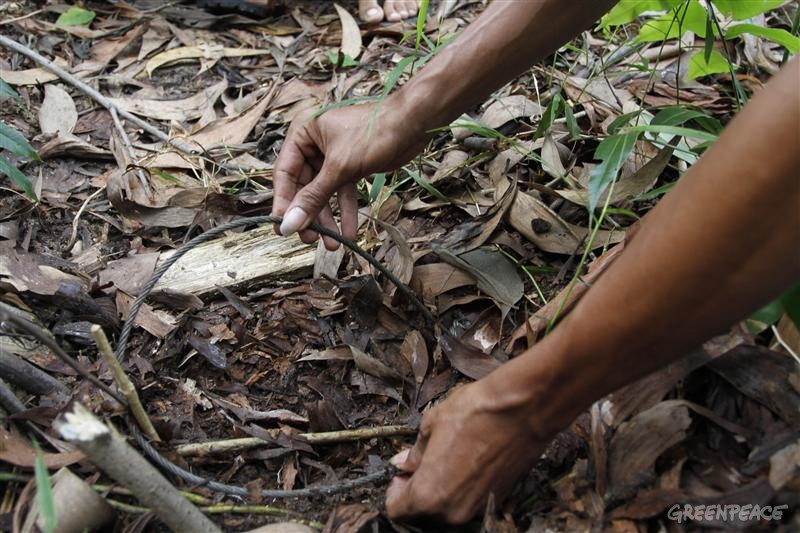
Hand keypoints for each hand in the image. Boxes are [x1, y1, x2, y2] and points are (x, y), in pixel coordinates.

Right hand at [272, 102, 425, 249]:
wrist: (413, 123)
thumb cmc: (373, 133)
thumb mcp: (339, 168)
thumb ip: (313, 197)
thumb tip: (289, 225)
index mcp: (303, 133)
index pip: (284, 173)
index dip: (284, 202)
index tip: (283, 229)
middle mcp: (314, 143)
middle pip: (304, 186)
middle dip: (309, 214)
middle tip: (309, 239)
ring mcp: (333, 155)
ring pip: (324, 192)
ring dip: (328, 218)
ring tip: (332, 244)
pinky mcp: (351, 165)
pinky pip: (342, 192)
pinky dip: (346, 211)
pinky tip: (349, 232)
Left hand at [384, 378, 549, 523]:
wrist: (521, 410)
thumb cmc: (475, 413)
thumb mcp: (431, 425)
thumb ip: (415, 453)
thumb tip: (404, 464)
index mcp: (428, 494)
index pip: (397, 509)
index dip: (394, 490)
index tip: (400, 474)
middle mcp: (451, 511)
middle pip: (423, 513)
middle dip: (417, 492)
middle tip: (422, 465)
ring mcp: (476, 509)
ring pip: (447, 510)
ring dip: (441, 492)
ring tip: (447, 460)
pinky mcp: (497, 501)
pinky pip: (469, 503)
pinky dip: (464, 490)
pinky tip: (468, 463)